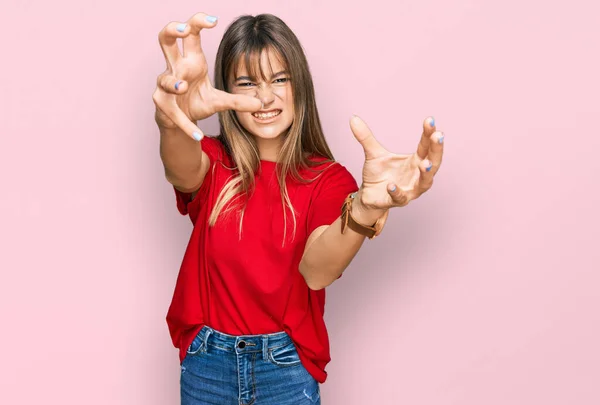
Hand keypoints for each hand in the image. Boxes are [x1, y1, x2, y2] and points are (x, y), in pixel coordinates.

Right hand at [152, 12, 261, 139]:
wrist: (180, 124)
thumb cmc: (196, 102)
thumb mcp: (221, 101)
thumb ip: (239, 100)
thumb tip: (262, 103)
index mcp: (191, 61)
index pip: (191, 34)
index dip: (198, 22)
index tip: (214, 20)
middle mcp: (176, 68)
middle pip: (165, 40)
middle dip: (171, 30)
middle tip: (183, 29)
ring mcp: (166, 86)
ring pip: (164, 78)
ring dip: (173, 82)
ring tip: (183, 86)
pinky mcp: (162, 105)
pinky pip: (172, 112)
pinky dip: (186, 124)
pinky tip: (198, 135)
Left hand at [350, 115, 443, 221]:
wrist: (369, 195)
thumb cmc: (378, 174)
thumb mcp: (373, 153)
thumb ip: (366, 137)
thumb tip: (353, 118)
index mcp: (415, 161)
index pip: (425, 146)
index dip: (429, 133)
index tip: (430, 120)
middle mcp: (417, 175)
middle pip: (433, 162)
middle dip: (436, 149)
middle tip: (438, 135)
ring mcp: (410, 189)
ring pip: (424, 183)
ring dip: (426, 173)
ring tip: (425, 163)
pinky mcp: (398, 201)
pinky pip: (400, 197)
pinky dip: (397, 192)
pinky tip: (391, 185)